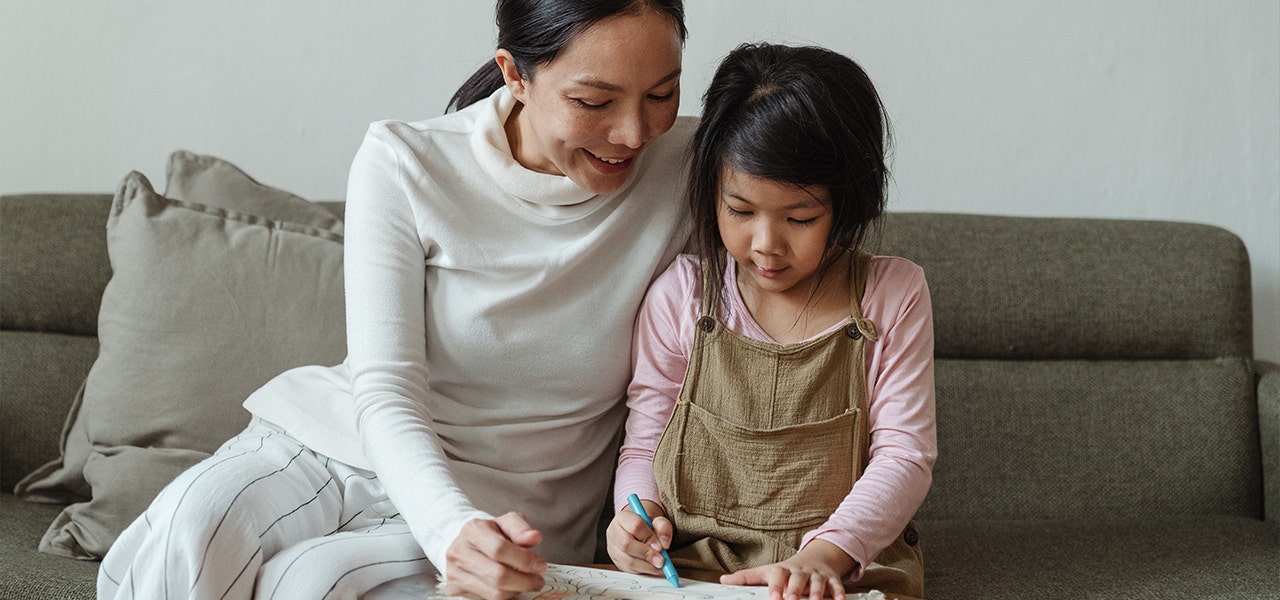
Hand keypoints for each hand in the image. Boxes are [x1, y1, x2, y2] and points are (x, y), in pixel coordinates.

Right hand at [443, 511, 546, 599]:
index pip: (499, 549)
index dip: (524, 560)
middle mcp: (459, 551)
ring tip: (525, 583)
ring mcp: (454, 573)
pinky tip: (510, 588)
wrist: (466, 544)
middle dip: (524, 581)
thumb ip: (521, 528)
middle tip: (538, 580)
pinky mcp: (455, 589)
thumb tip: (534, 537)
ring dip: (516, 591)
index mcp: (473, 530)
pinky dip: (504, 597)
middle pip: (497, 575)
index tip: (540, 566)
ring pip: (493, 593)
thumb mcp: (507, 523)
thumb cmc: (490, 534)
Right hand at [605, 499, 673, 575]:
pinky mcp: (618, 562)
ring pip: (628, 560)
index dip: (649, 537)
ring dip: (647, 565)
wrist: (639, 532)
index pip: (635, 526)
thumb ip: (663, 527)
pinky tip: (655, 568)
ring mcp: (614, 549)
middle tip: (661, 559)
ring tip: (660, 564)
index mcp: (622, 518)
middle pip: (626, 544)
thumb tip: (664, 543)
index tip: (660, 546)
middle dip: (646, 553)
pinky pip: (630, 570)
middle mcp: (614, 533)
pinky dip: (645, 571)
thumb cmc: (647, 526)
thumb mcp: (658, 521)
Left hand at [720, 539, 855, 599]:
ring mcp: (817, 575)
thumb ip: (747, 578)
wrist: (816, 558)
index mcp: (783, 570)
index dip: (775, 585)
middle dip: (795, 590)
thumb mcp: (768, 572)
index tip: (774, 597)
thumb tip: (724, 580)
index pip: (778, 575)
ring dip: (817, 593)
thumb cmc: (788, 570)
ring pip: (818, 582)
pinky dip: (839, 594)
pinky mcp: (831, 580)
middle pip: (798, 578)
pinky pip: (837, 587)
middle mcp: (800, 572)